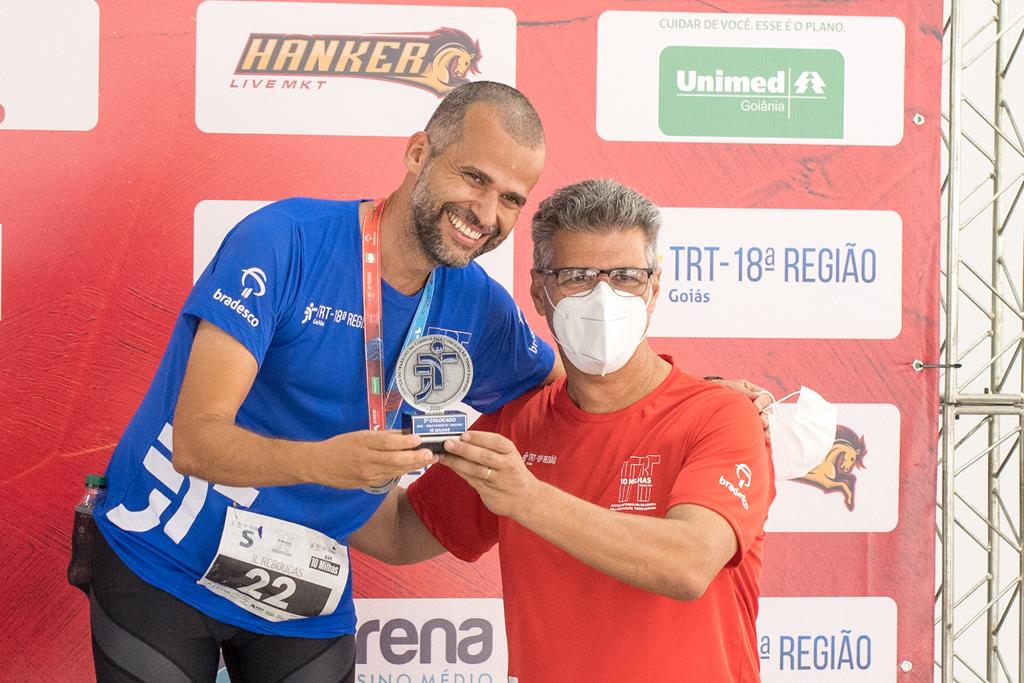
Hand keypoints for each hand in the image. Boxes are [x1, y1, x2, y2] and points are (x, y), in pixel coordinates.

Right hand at [319, 430, 435, 488]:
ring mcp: (366, 474)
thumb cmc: (340, 446)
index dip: (405, 442)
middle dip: (415, 457)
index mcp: (362, 442)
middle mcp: (365, 459)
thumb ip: (382, 436)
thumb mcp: (360, 435)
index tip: (419, 439)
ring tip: (427, 460)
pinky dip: (401, 472)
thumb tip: (404, 434)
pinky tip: (412, 467)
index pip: (387, 442)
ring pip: (394, 470)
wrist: (319, 464)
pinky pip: (388, 477)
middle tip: (431, 454)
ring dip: (413, 465)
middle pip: (394, 460)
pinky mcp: (367, 483)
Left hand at [440, 431, 538, 518]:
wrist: (525, 498)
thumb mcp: (508, 455)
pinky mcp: (490, 492)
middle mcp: (506, 465)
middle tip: (448, 443)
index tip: (463, 434)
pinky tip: (450, 466)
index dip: (479, 437)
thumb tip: (463, 437)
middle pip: (485, 456)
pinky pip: (472, 480)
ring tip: (443, 455)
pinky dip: (460, 472)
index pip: (496, 441)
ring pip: (476, 470)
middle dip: (464, 449)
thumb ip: (489, 446)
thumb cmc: (512, 472)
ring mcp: (498, 480)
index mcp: (510, 452)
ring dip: (458, 462)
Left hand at [707, 377, 771, 438]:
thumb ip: (744, 392)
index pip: (764, 397)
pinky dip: (760, 435)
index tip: (756, 408)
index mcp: (753, 392)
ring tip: (766, 436)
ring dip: (765, 429)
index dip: (762, 403)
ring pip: (764, 423)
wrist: (708, 399)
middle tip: (762, 423)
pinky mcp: (749, 425)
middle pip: (767, 411)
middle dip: (765, 418)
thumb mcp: (732, 388)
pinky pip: (757, 430)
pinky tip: (763, 440)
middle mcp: (756, 404)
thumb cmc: (720, 390)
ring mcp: (753, 415)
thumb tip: (756, 396)